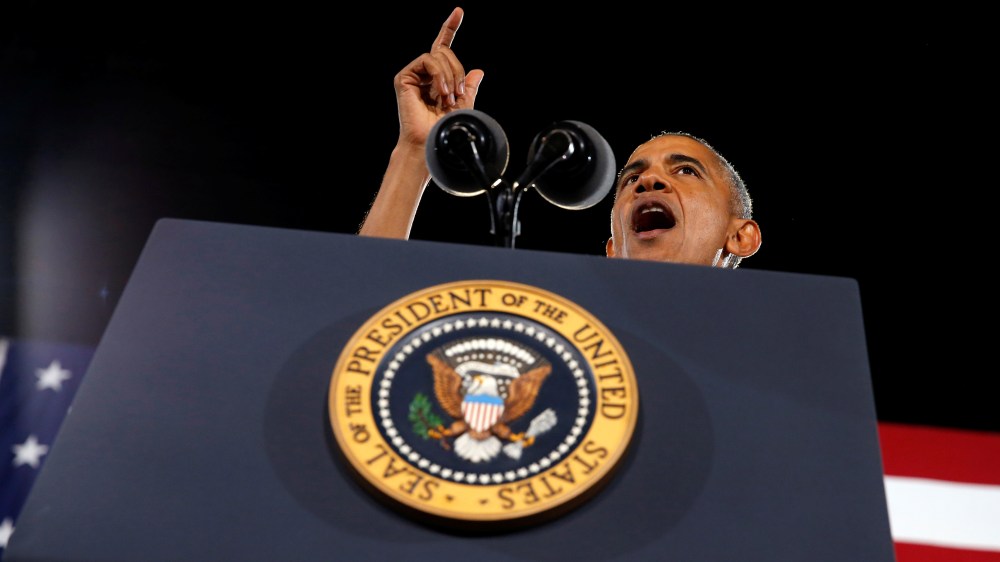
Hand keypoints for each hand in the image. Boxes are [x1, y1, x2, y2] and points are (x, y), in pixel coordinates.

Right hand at [393, 7, 484, 148]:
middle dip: (458, 71)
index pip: (443, 48)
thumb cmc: (446, 129)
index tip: (458, 11)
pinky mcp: (404, 78)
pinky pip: (427, 60)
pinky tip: (440, 92)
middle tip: (458, 94)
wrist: (431, 143)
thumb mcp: (464, 105)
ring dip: (450, 75)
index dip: (450, 28)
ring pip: (438, 55)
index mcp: (437, 78)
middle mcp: (424, 74)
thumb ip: (469, 87)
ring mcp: (413, 74)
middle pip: (446, 52)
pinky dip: (439, 75)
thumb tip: (478, 71)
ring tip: (448, 98)